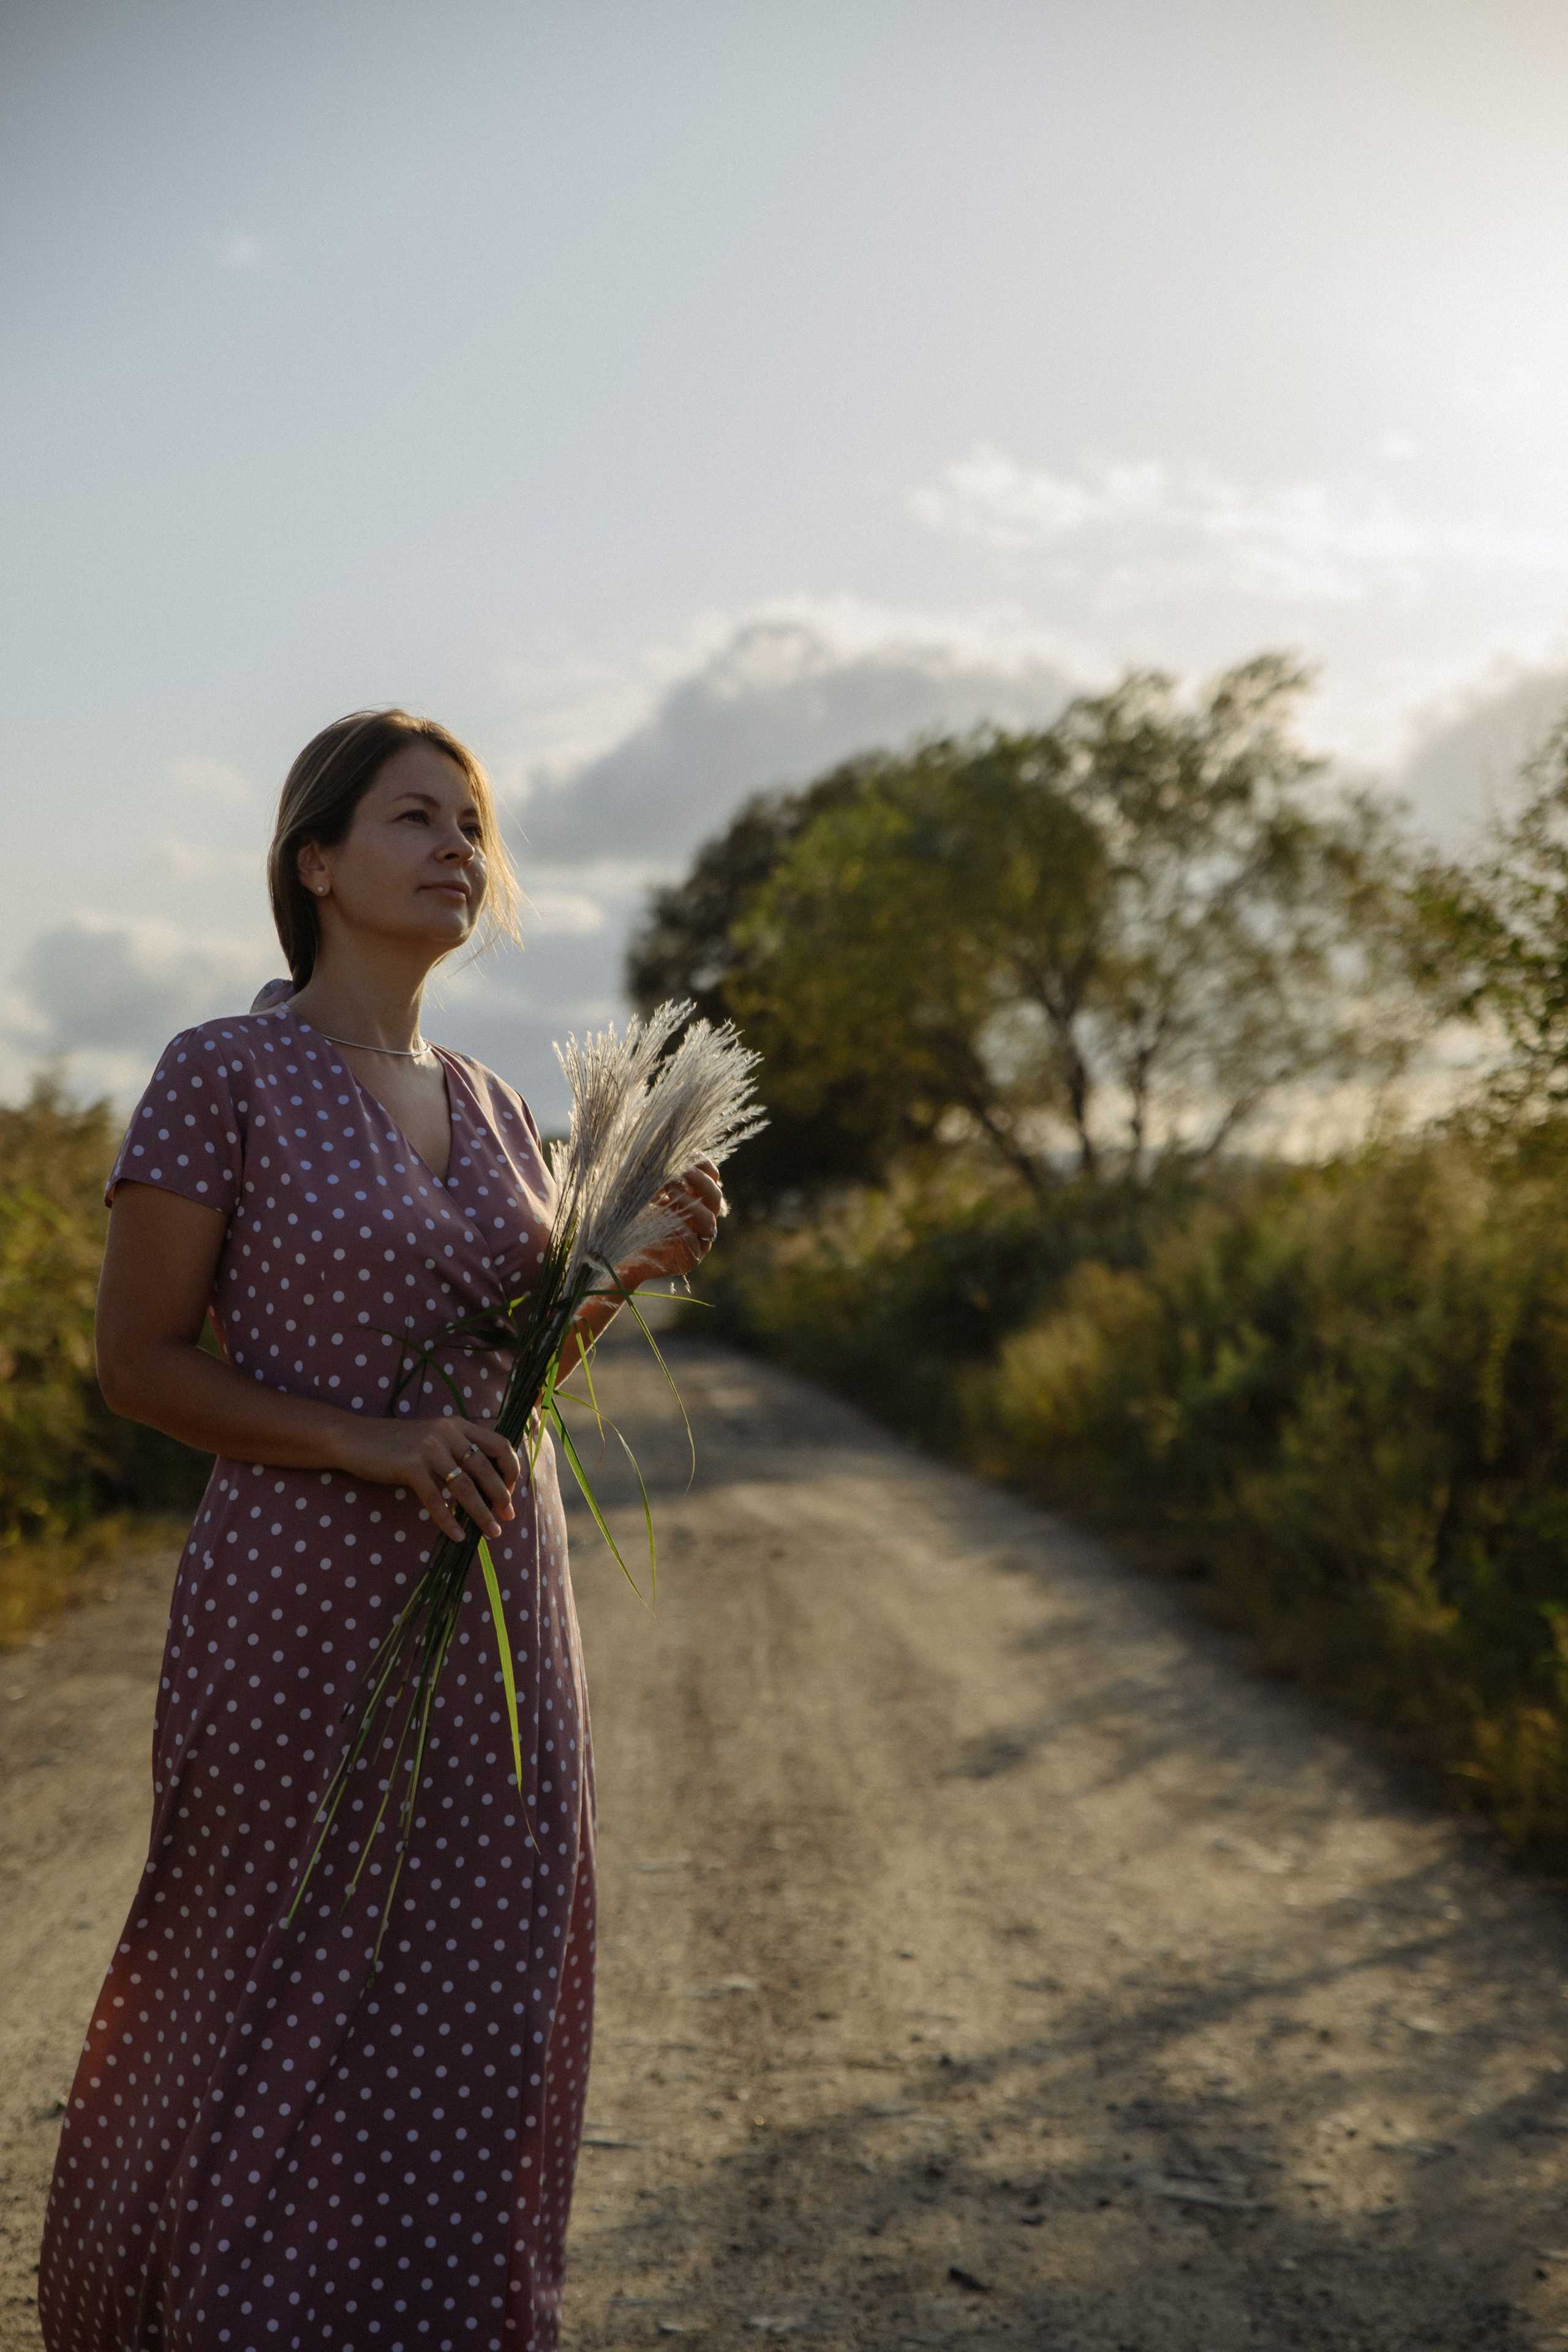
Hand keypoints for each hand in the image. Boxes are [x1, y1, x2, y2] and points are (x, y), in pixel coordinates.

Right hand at [336, 1414, 520, 1543]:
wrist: (355, 1438)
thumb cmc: (397, 1444)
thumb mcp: (433, 1437)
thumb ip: (458, 1450)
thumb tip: (489, 1483)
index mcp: (458, 1424)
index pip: (500, 1444)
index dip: (510, 1470)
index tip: (510, 1491)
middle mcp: (447, 1432)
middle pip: (486, 1469)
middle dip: (501, 1496)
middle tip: (507, 1518)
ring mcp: (428, 1448)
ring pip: (465, 1487)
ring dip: (481, 1514)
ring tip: (492, 1532)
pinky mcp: (410, 1466)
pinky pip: (436, 1499)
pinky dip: (448, 1521)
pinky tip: (457, 1536)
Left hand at [619, 1159, 725, 1290]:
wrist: (624, 1255)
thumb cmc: (634, 1220)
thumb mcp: (646, 1194)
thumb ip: (658, 1177)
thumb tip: (661, 1153)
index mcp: (696, 1200)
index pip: (712, 1178)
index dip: (705, 1166)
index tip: (691, 1155)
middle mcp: (702, 1219)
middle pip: (715, 1197)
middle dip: (701, 1182)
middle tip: (685, 1171)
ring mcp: (700, 1240)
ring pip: (709, 1219)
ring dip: (690, 1203)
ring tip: (670, 1192)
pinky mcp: (691, 1259)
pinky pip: (693, 1241)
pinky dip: (681, 1227)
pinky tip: (664, 1215)